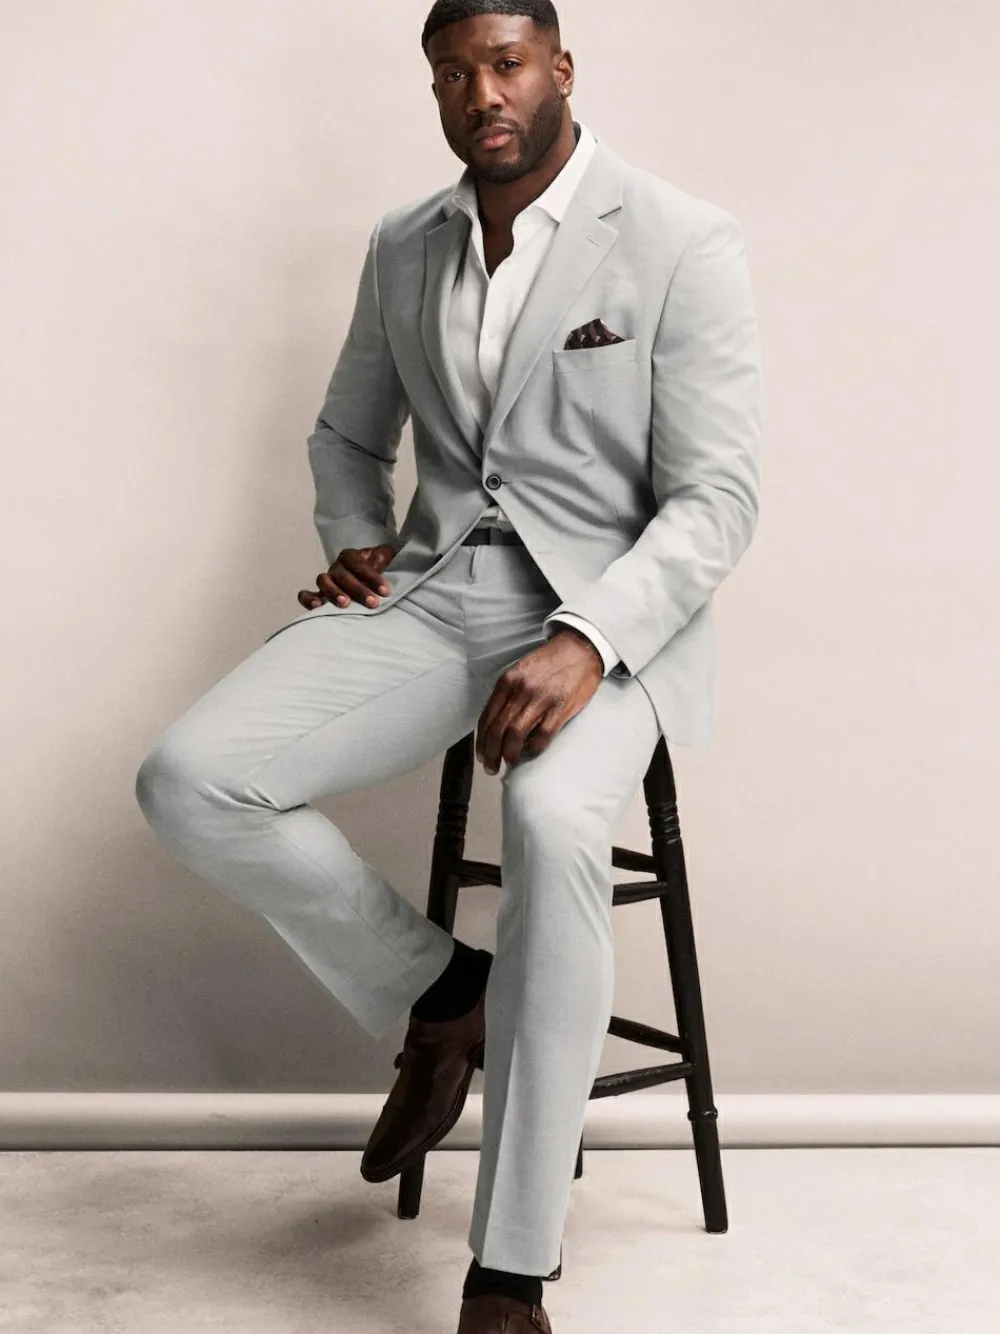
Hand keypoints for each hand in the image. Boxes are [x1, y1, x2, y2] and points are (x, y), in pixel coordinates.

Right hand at [297, 544, 397, 610]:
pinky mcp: (318, 595)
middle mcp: (336, 567)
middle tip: (373, 602)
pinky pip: (306, 595)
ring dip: (334, 592)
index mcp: (350, 557)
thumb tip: (383, 555)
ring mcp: (325, 581)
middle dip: (358, 589)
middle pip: (342, 575)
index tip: (385, 591)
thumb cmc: (373, 570)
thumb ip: (383, 556)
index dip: (372, 577)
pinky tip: (318, 607)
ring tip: (345, 604)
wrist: (362, 579)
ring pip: (323, 581)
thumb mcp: (381, 560)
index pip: (358, 564)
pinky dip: (309, 599)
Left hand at [476, 627, 603, 774]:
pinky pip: (542, 736)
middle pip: (498, 729)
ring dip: (508, 754)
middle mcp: (521, 690)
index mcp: (508, 681)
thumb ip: (508, 694)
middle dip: (491, 753)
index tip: (482, 755)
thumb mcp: (521, 670)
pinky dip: (533, 749)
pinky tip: (529, 753)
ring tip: (508, 763)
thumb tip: (497, 724)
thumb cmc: (550, 662)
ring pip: (515, 734)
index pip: (487, 717)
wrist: (580, 649)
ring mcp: (541, 699)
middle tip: (491, 768)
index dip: (482, 741)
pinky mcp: (560, 708)